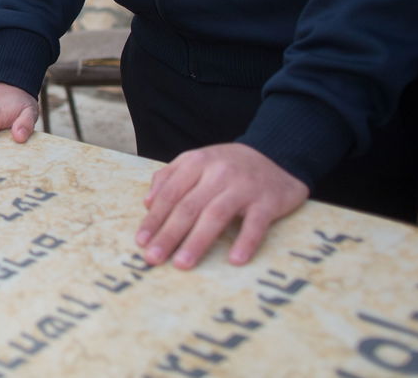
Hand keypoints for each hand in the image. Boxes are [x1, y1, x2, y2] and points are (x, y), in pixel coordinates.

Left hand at [136, 143, 308, 269]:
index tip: (141, 242)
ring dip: (197, 241)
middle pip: (189, 207)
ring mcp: (244, 186)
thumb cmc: (228, 165)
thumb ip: (169, 178)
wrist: (277, 154)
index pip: (170, 194)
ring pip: (216, 215)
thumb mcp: (196, 161)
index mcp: (197, 162)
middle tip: (153, 258)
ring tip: (182, 264)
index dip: (154, 219)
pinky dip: (246, 241)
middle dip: (168, 234)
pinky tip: (235, 260)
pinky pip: (256, 223)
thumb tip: (147, 204)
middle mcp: (218, 172)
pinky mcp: (268, 201)